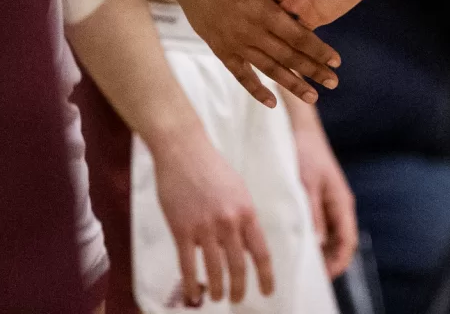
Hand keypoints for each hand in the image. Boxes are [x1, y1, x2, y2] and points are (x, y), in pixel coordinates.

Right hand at [149, 123, 275, 306]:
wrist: (184, 150)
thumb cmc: (212, 167)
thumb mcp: (239, 189)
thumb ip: (244, 216)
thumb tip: (247, 241)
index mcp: (247, 211)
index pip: (260, 252)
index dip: (265, 275)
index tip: (268, 291)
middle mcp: (229, 222)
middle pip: (238, 266)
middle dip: (239, 288)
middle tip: (239, 300)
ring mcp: (204, 227)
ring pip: (214, 269)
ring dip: (217, 289)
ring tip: (218, 298)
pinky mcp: (181, 229)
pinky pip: (188, 264)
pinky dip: (191, 283)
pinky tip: (193, 294)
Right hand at [158, 0, 340, 106]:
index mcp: (262, 10)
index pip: (298, 36)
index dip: (317, 49)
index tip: (336, 62)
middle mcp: (251, 31)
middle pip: (288, 56)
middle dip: (312, 71)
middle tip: (333, 83)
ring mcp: (235, 43)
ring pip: (268, 69)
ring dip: (291, 84)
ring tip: (311, 98)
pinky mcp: (221, 49)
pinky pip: (240, 74)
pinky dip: (255, 89)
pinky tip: (271, 103)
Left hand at [291, 114, 357, 278]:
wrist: (300, 129)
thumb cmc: (305, 154)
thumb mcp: (306, 185)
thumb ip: (312, 214)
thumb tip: (316, 243)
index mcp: (341, 202)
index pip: (348, 241)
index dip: (339, 262)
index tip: (323, 277)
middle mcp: (339, 206)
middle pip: (341, 242)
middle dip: (329, 261)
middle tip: (308, 277)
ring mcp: (329, 203)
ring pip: (330, 236)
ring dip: (321, 252)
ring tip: (301, 265)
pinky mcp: (318, 199)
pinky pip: (320, 226)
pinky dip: (313, 239)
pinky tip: (297, 245)